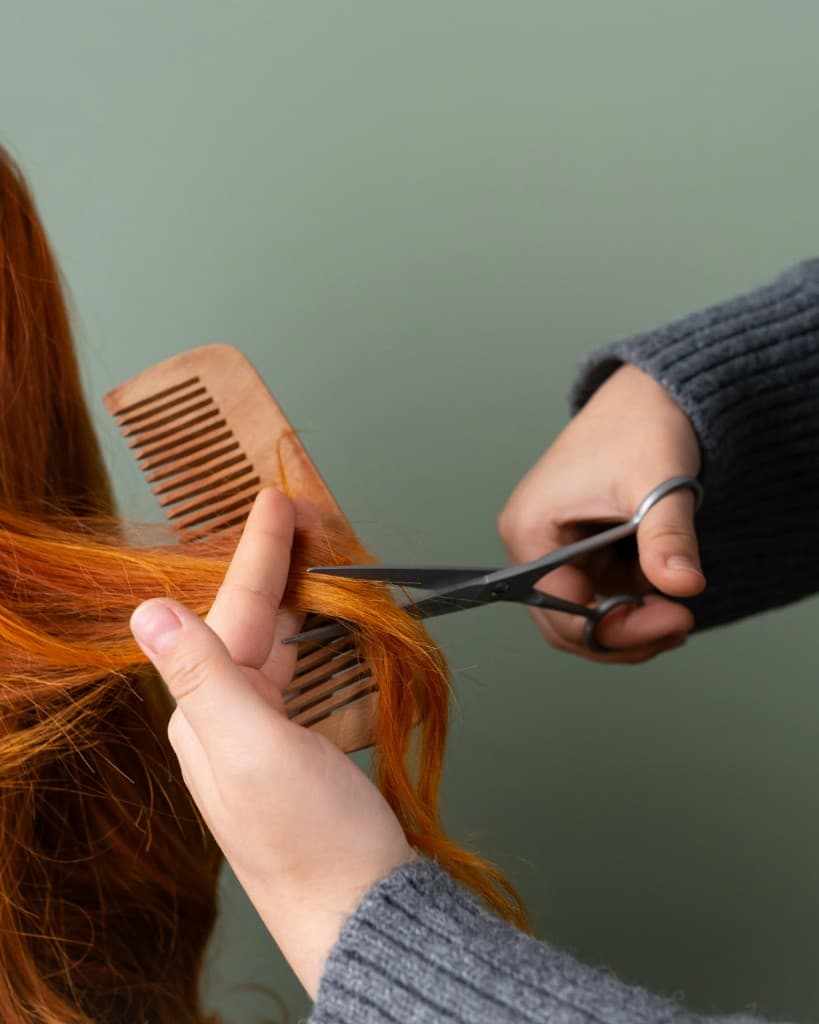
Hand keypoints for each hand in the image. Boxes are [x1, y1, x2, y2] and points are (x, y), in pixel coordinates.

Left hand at [129, 487, 413, 997]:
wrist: (360, 912)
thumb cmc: (313, 838)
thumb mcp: (255, 750)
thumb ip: (205, 676)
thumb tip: (147, 610)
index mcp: (206, 716)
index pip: (232, 613)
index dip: (257, 553)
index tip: (275, 500)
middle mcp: (223, 724)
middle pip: (248, 624)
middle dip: (276, 567)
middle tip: (304, 516)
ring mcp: (258, 741)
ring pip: (271, 647)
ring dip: (292, 599)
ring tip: (314, 556)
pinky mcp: (293, 754)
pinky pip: (293, 675)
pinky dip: (308, 639)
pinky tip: (317, 626)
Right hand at [498, 363, 705, 662]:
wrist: (652, 395)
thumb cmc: (641, 426)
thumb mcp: (658, 483)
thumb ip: (667, 537)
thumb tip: (684, 585)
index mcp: (530, 529)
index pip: (560, 611)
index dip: (615, 630)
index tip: (674, 620)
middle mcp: (531, 544)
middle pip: (565, 623)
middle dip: (624, 633)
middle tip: (678, 624)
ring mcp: (552, 548)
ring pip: (586, 614)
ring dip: (633, 618)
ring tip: (678, 602)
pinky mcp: (578, 548)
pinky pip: (601, 593)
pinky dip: (635, 599)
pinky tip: (666, 584)